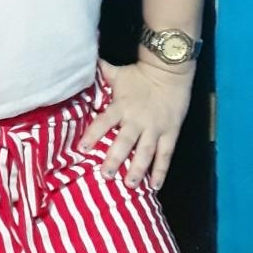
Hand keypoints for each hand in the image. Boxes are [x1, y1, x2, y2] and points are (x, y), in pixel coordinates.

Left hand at [77, 57, 194, 190]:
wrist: (170, 70)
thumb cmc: (139, 73)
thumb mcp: (118, 73)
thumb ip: (101, 74)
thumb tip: (82, 67)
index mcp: (121, 106)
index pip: (103, 122)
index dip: (92, 134)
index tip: (81, 148)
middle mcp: (137, 120)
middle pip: (124, 142)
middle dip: (115, 159)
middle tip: (105, 175)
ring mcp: (155, 128)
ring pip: (146, 151)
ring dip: (138, 169)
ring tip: (130, 185)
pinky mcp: (170, 132)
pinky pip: (166, 154)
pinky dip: (161, 170)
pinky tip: (155, 186)